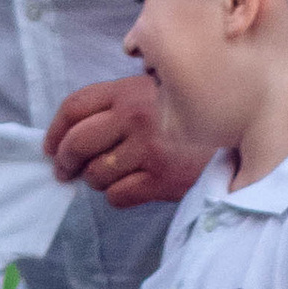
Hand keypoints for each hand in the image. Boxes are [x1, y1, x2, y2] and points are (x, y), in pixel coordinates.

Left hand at [43, 76, 205, 208]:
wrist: (237, 129)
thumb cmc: (188, 112)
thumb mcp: (152, 92)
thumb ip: (116, 104)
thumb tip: (73, 134)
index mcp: (128, 92)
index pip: (74, 107)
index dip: (54, 131)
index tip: (50, 148)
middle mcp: (135, 118)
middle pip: (77, 143)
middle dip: (64, 161)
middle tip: (65, 171)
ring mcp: (149, 150)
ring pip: (96, 174)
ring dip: (94, 179)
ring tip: (110, 174)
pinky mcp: (162, 179)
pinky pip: (117, 196)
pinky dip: (116, 195)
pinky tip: (130, 185)